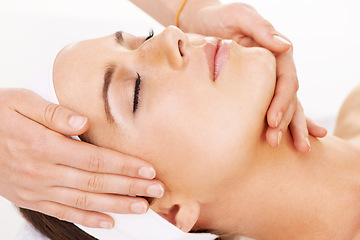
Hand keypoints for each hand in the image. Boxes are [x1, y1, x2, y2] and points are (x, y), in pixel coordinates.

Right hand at [0, 88, 164, 228]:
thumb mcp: (19, 102)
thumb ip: (53, 112)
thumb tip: (83, 121)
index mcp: (44, 146)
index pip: (94, 159)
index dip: (124, 166)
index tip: (147, 169)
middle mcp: (44, 172)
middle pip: (96, 182)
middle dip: (130, 187)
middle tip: (156, 189)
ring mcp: (38, 189)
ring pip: (85, 201)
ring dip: (116, 205)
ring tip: (142, 207)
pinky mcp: (33, 199)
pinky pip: (64, 213)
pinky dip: (88, 219)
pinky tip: (108, 221)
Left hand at [180, 2, 326, 151]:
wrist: (205, 23)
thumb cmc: (222, 18)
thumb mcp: (240, 16)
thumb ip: (261, 29)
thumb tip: (285, 46)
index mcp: (276, 53)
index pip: (285, 80)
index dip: (281, 101)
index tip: (272, 120)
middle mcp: (275, 69)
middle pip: (288, 97)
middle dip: (286, 121)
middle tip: (274, 142)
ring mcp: (266, 81)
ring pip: (285, 105)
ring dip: (288, 127)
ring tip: (290, 148)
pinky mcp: (255, 89)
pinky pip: (269, 106)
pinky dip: (282, 122)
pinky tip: (290, 141)